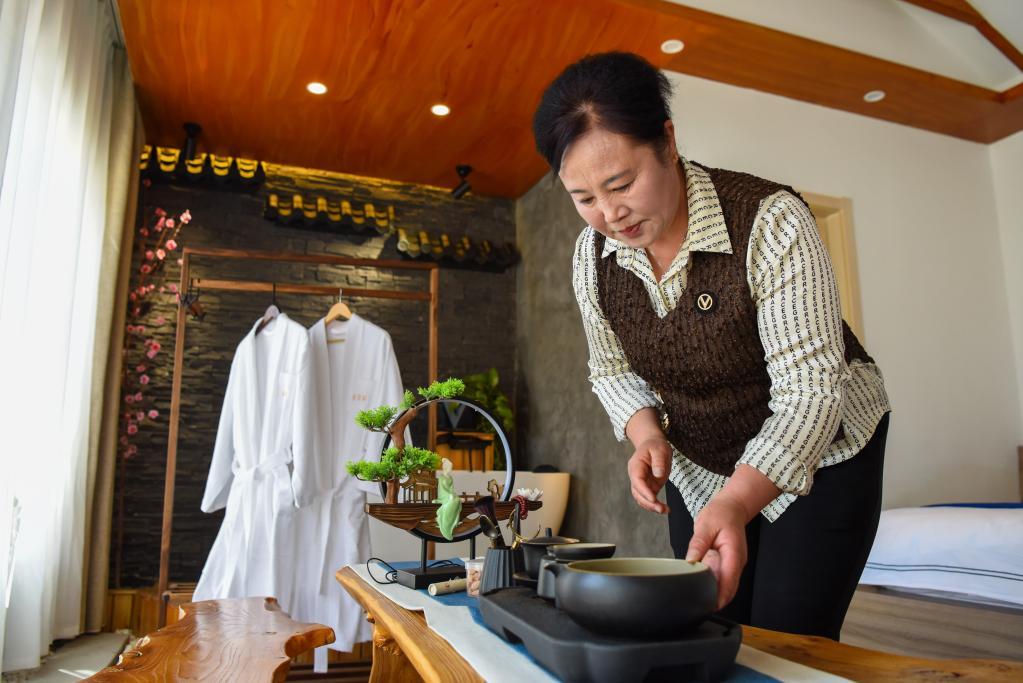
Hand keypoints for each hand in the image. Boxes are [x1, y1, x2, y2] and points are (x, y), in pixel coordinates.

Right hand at [627, 437, 672, 513]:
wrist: (653, 445)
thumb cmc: (656, 446)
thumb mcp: (659, 450)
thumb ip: (658, 461)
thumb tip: (658, 474)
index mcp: (636, 466)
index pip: (637, 480)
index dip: (644, 491)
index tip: (653, 499)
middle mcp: (636, 476)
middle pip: (637, 493)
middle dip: (648, 502)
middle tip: (661, 509)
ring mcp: (642, 483)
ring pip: (641, 498)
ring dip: (651, 507)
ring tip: (665, 510)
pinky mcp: (648, 487)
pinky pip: (649, 499)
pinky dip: (655, 505)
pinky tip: (665, 509)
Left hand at [685, 494, 748, 609]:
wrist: (731, 506)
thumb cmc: (722, 513)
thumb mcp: (706, 525)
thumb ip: (698, 544)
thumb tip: (690, 561)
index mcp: (734, 554)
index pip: (729, 582)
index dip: (720, 597)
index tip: (708, 607)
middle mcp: (736, 562)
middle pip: (728, 589)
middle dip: (716, 600)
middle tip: (697, 607)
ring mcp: (732, 564)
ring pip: (725, 586)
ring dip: (713, 594)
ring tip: (696, 600)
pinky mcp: (726, 563)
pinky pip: (720, 578)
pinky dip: (711, 584)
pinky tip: (699, 586)